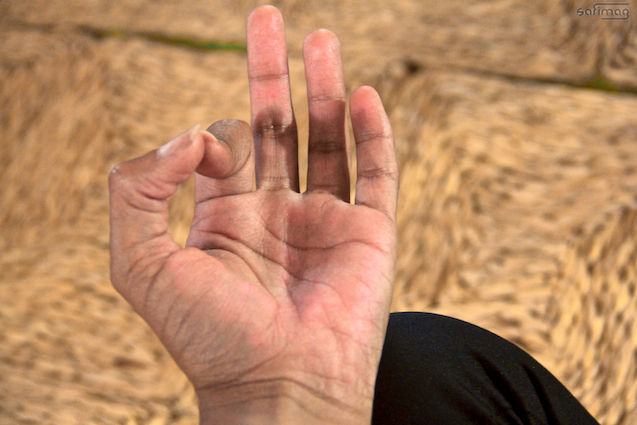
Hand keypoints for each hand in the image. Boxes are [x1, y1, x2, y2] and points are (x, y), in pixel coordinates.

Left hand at [109, 6, 397, 423]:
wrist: (280, 389)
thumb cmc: (210, 338)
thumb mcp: (141, 264)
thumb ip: (138, 191)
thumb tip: (186, 136)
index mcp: (228, 218)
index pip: (226, 147)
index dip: (214, 134)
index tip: (209, 154)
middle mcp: (278, 212)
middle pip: (278, 126)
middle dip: (271, 73)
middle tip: (268, 19)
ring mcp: (327, 220)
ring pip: (328, 139)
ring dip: (325, 87)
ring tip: (321, 38)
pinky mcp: (370, 233)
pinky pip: (377, 173)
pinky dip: (374, 133)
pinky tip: (364, 95)